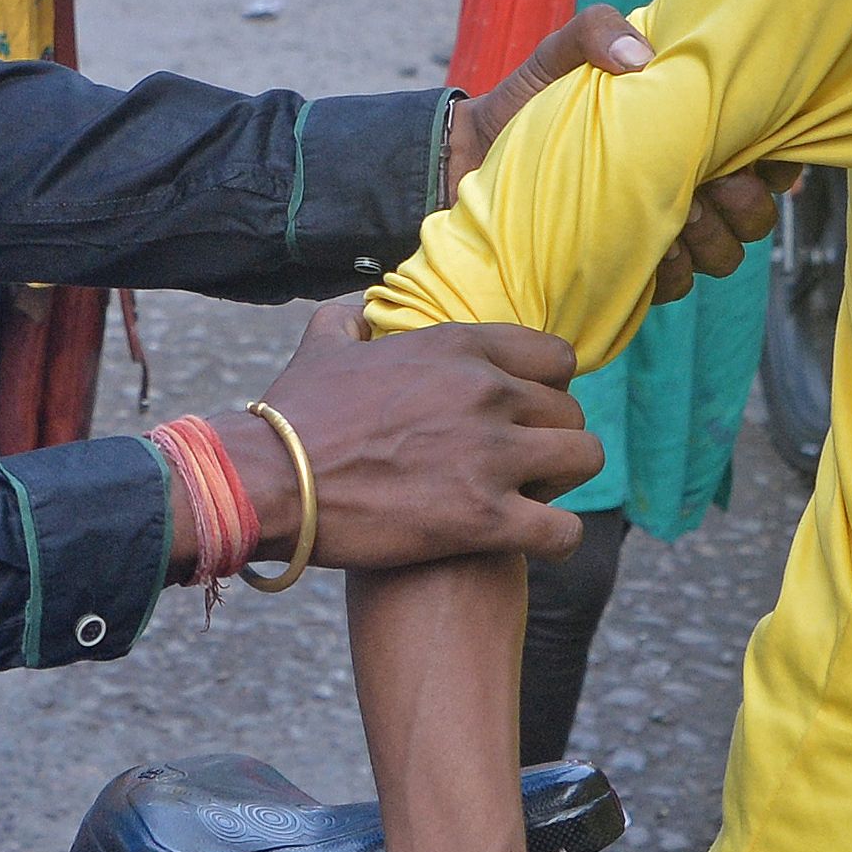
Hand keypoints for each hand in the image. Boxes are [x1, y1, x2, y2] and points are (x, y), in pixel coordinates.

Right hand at [232, 303, 597, 571]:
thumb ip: (350, 319)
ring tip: (535, 500)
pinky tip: (535, 543)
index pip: (555, 357)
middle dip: (552, 439)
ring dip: (563, 483)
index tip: (523, 412)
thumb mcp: (323, 346)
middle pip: (571, 411)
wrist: (268, 481)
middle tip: (521, 465)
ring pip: (583, 460)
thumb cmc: (294, 417)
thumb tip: (356, 308)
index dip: (546, 388)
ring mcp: (490, 455)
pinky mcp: (485, 519)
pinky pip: (564, 530)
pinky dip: (557, 540)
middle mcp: (486, 393)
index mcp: (458, 348)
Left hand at [452, 5, 792, 304]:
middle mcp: (685, 185)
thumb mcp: (558, 53)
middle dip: (746, 202)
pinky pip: (676, 284)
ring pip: (725, 253)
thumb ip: (597, 31)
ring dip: (711, 238)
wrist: (467, 160)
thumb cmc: (525, 103)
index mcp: (686, 133)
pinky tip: (646, 248)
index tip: (762, 154)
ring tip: (676, 215)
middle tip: (709, 183)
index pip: (763, 153)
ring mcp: (660, 231)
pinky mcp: (629, 270)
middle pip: (756, 212)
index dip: (778, 158)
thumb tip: (640, 58)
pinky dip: (670, 269)